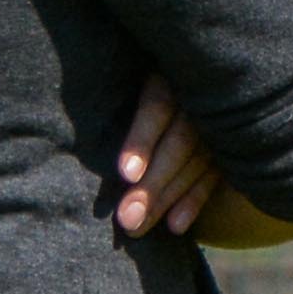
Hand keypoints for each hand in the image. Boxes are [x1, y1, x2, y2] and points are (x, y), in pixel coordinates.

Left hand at [113, 74, 221, 237]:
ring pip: (195, 165)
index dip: (142, 140)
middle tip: (126, 218)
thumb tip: (64, 118)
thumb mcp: (133, 70)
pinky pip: (213, 178)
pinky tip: (176, 226)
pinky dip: (194, 202)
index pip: (158, 107)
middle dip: (152, 184)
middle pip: (178, 144)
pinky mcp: (228, 146)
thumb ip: (113, 90)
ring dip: (166, 200)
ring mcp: (219, 124)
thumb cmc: (144, 74)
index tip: (126, 173)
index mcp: (172, 73)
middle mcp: (200, 99)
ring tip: (136, 228)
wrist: (207, 65)